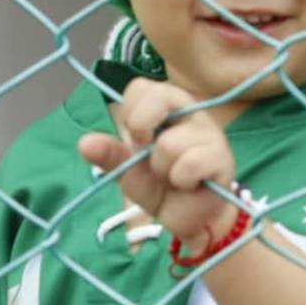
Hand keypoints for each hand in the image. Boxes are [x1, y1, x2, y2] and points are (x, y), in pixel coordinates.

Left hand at [77, 79, 236, 248]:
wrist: (187, 217)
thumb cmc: (159, 186)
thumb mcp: (128, 170)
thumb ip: (110, 154)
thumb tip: (84, 143)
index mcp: (165, 106)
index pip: (141, 87)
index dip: (131, 113)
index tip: (134, 139)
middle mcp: (189, 111)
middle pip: (160, 96)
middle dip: (143, 132)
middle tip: (150, 157)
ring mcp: (209, 132)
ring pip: (169, 143)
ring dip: (163, 169)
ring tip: (173, 177)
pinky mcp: (221, 157)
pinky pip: (190, 164)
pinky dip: (181, 181)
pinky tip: (189, 185)